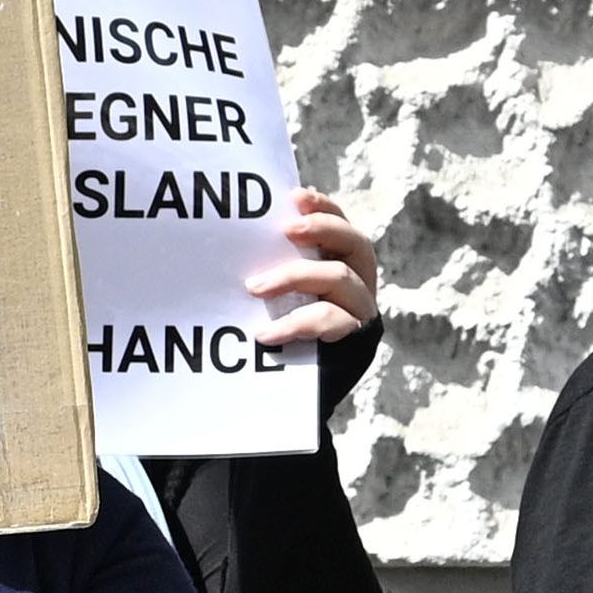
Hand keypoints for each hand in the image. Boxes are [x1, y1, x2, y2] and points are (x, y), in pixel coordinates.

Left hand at [244, 188, 378, 345]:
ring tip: (254, 287)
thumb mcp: (281, 296)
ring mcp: (361, 311)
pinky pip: (330, 321)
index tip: (293, 198)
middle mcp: (361, 283)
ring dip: (295, 275)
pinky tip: (265, 334)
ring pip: (340, 278)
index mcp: (345, 265)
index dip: (324, 208)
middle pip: (356, 243)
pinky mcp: (355, 342)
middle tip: (287, 230)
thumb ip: (274, 268)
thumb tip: (231, 240)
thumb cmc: (283, 336)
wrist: (297, 395)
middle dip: (321, 229)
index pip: (342, 225)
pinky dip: (296, 324)